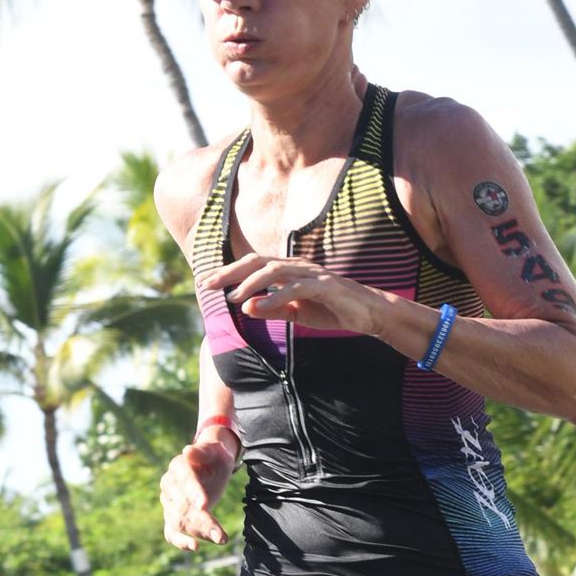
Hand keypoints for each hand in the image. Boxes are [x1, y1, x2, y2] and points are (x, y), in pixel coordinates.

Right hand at [159, 440, 234, 551]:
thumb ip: (203, 451)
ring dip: (199, 533)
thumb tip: (188, 450)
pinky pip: (171, 533)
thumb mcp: (215, 451)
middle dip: (202, 521)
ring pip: (179, 522)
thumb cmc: (215, 458)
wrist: (209, 467)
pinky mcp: (172, 517)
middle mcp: (169, 486)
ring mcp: (169, 503)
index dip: (194, 493)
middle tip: (221, 535)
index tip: (205, 505)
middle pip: (183, 507)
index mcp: (178, 467)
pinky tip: (195, 547)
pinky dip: (180, 542)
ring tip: (220, 539)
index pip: (185, 481)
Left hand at [201, 253, 386, 336]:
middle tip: (208, 285)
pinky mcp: (325, 287)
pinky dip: (275, 298)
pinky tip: (258, 308)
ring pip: (274, 271)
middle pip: (257, 262)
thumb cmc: (332, 310)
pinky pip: (295, 289)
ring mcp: (312, 274)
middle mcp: (298, 266)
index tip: (207, 284)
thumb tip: (245, 308)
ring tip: (232, 298)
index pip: (253, 265)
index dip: (229, 272)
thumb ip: (272, 309)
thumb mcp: (297, 312)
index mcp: (289, 269)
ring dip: (250, 284)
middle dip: (231, 272)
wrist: (369, 313)